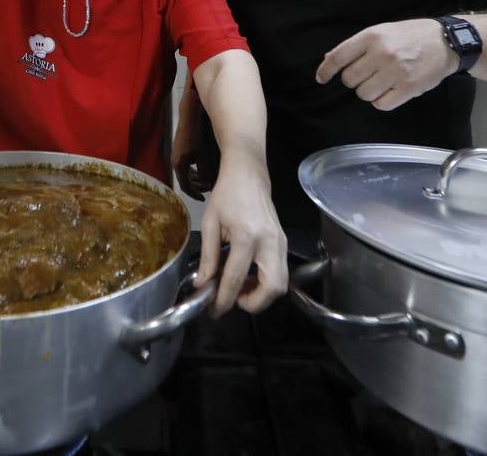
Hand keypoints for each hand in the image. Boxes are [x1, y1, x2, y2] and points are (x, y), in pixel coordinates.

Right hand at [171, 113, 209, 200]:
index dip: (195, 194)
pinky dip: (193, 172)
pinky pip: (185, 167)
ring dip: (195, 180)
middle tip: (208, 189)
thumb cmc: (196, 136)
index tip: (204, 198)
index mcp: (179, 165)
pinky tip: (202, 170)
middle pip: (184, 181)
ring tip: (206, 181)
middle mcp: (175, 162)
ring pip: (185, 174)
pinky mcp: (179, 152)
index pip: (185, 186)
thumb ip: (205, 172)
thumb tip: (208, 185)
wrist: (189, 118)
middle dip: (196, 187)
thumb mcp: (203, 156)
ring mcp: (176, 157)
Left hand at [195, 160, 287, 316]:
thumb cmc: (226, 194)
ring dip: (260, 294)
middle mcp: (269, 242)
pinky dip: (265, 283)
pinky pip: (280, 273)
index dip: (224, 300)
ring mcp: (281, 243)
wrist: (249, 175)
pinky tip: (247, 276)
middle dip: (253, 303)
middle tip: (232, 300)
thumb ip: (208, 257)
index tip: (214, 311)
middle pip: (272, 288)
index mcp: (247, 236)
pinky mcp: (284, 243)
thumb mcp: (210, 223)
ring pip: (280, 284)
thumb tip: (202, 285)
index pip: (236, 278)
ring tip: (238, 288)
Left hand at [315, 18, 458, 111]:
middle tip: (367, 74)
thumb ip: (357, 45)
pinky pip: (381, 104)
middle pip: (349, 79)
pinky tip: (390, 90)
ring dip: (368, 91)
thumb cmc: (410, 35)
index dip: (326, 70)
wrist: (446, 42)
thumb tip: (329, 58)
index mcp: (372, 36)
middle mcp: (382, 54)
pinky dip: (382, 101)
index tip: (321, 78)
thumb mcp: (382, 31)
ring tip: (381, 82)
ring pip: (364, 94)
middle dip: (354, 80)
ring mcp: (396, 72)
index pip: (339, 56)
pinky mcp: (408, 88)